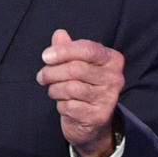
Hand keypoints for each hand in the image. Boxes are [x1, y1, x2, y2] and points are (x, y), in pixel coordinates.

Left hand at [35, 29, 124, 156]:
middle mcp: (115, 78)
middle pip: (76, 69)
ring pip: (70, 88)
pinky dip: (60, 104)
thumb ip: (67, 48)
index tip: (45, 56)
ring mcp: (109, 98)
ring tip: (53, 90)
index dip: (63, 51)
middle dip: (52, 72)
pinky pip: (70, 106)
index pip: (88, 49)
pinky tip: (64, 104)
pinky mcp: (99, 116)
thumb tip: (59, 34)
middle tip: (42, 76)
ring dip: (54, 89)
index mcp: (112, 59)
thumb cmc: (82, 86)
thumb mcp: (75, 64)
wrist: (90, 122)